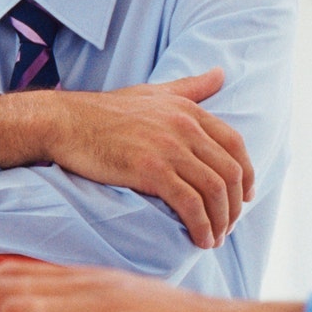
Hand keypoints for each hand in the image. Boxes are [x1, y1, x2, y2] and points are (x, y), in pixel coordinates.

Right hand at [0, 68, 251, 248]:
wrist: (65, 122)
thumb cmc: (104, 111)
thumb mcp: (152, 92)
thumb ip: (190, 87)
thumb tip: (220, 73)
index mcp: (188, 110)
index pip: (235, 144)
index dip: (245, 174)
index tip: (243, 197)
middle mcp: (184, 127)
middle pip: (228, 172)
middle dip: (234, 205)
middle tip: (227, 225)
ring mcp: (169, 148)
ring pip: (214, 191)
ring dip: (220, 220)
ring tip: (213, 238)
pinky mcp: (151, 170)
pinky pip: (190, 204)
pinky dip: (200, 225)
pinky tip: (199, 238)